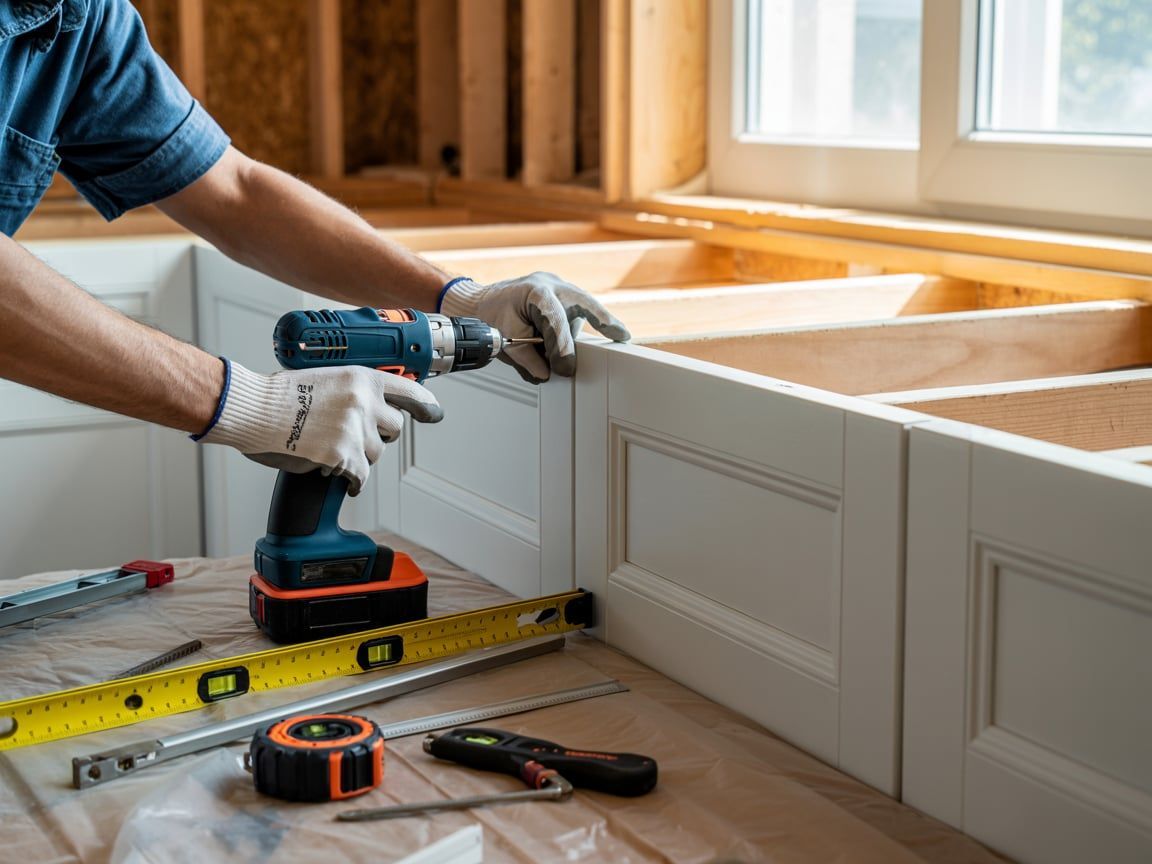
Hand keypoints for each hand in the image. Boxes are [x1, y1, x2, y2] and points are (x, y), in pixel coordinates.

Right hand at [196, 360, 442, 494]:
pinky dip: (354, 481)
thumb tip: (369, 409)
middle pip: (394, 427)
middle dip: (378, 435)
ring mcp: (356, 430)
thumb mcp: (325, 376)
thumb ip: (352, 391)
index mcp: (362, 378)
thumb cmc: (280, 394)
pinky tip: (347, 480)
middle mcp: (365, 402)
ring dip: (360, 456)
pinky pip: (362, 475)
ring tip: (336, 451)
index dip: (425, 404)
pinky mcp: (344, 455)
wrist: (255, 408)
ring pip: (377, 453)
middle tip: (356, 436)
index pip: (408, 389)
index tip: (433, 414)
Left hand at [441, 272, 630, 382]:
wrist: (479, 303)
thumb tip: (547, 373)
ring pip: (582, 306)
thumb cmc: (490, 317)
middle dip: (604, 319)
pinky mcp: (560, 295)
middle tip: (622, 335)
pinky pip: (577, 308)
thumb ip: (527, 359)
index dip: (563, 347)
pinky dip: (585, 322)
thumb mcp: (504, 341)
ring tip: (604, 338)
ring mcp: (556, 286)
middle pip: (583, 301)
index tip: (566, 368)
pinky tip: (600, 332)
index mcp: (534, 291)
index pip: (555, 320)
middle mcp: (549, 284)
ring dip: (591, 324)